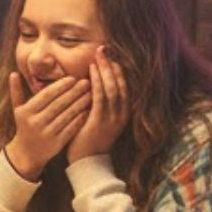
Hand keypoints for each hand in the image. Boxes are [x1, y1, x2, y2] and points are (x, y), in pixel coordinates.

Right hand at [4, 74, 91, 179]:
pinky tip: (88, 110)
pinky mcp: (56, 144)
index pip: (47, 95)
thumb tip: (13, 73)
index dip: (60, 86)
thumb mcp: (17, 110)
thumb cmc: (24, 127)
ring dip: (80, 104)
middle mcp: (35, 123)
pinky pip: (71, 128)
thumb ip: (16, 91)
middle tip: (86, 82)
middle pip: (59, 104)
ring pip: (66, 115)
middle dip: (74, 92)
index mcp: (26, 112)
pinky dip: (80, 119)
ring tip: (90, 94)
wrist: (26, 154)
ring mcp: (46, 134)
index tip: (73, 78)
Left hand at [66, 46, 127, 163]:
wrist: (87, 163)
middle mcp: (122, 114)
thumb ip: (99, 101)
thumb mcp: (98, 117)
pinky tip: (91, 72)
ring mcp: (113, 118)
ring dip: (105, 70)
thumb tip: (92, 82)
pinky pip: (100, 98)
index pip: (124, 85)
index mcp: (123, 113)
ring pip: (112, 88)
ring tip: (97, 56)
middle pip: (120, 83)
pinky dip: (97, 82)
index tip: (110, 54)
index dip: (118, 69)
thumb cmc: (89, 138)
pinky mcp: (101, 122)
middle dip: (112, 65)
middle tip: (103, 49)